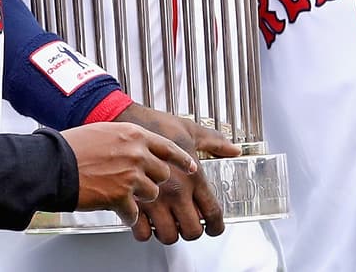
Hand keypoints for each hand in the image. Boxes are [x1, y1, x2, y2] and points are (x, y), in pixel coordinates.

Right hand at [60, 123, 196, 228]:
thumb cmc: (73, 147)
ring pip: (152, 193)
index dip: (182, 159)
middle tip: (139, 183)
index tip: (190, 167)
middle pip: (163, 173)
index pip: (168, 147)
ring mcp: (130, 175)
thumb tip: (136, 145)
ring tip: (123, 193)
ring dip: (140, 197)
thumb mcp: (105, 131)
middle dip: (153, 180)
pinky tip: (118, 209)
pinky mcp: (120, 197)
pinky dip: (128, 215)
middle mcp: (136, 153)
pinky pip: (135, 212)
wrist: (53, 164)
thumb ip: (126, 138)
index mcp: (134, 134)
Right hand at [115, 103, 240, 243]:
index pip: (213, 212)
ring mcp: (153, 201)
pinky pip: (142, 233)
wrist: (120, 120)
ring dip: (169, 233)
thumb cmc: (154, 123)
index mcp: (192, 177)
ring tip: (168, 223)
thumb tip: (234, 150)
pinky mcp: (131, 203)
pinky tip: (147, 221)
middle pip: (192, 231)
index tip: (215, 228)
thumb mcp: (190, 130)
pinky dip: (146, 232)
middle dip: (193, 231)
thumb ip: (214, 143)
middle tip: (189, 224)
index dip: (217, 226)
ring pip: (167, 236)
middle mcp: (175, 192)